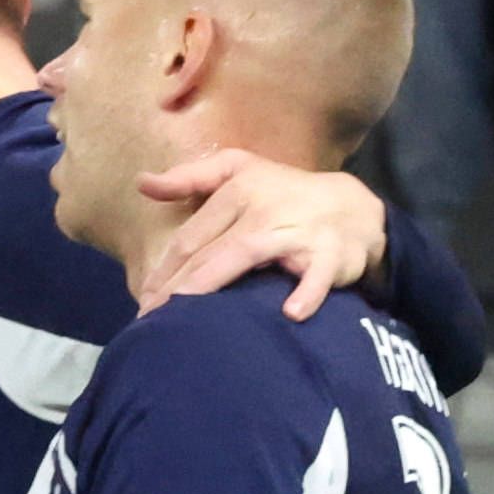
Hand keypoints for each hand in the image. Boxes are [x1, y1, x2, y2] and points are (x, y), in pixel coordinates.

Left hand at [136, 145, 386, 317]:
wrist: (352, 207)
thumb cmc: (284, 194)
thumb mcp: (239, 171)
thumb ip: (190, 177)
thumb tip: (142, 182)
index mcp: (238, 189)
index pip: (191, 237)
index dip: (164, 270)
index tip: (143, 301)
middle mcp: (263, 207)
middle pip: (210, 250)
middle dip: (177, 288)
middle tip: (152, 323)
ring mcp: (297, 230)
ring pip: (247, 255)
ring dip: (214, 285)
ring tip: (188, 317)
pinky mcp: (331, 254)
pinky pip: (318, 275)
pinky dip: (308, 292)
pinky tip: (291, 313)